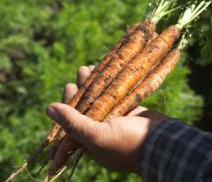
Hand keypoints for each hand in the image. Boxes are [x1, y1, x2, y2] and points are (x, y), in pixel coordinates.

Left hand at [47, 66, 168, 173]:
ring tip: (86, 69)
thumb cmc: (127, 143)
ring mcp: (113, 118)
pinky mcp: (126, 108)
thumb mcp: (97, 136)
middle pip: (83, 107)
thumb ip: (73, 123)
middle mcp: (99, 130)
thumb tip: (49, 108)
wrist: (162, 141)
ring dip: (91, 83)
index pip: (70, 124)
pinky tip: (103, 70)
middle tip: (77, 79)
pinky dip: (107, 82)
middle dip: (78, 92)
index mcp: (89, 142)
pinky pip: (112, 93)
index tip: (67, 91)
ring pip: (97, 97)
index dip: (65, 108)